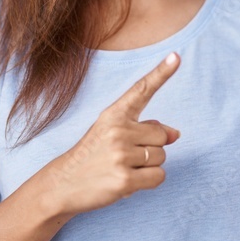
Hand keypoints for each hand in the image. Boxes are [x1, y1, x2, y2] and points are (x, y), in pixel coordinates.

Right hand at [42, 52, 182, 216]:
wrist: (62, 184)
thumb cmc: (92, 156)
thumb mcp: (112, 134)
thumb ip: (144, 130)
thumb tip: (175, 134)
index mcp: (114, 115)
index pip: (142, 90)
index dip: (162, 73)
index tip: (177, 56)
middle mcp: (118, 130)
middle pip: (162, 136)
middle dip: (151, 148)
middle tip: (124, 157)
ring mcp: (121, 155)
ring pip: (162, 157)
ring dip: (149, 167)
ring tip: (122, 169)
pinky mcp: (124, 179)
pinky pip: (159, 177)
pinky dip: (149, 182)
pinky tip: (127, 182)